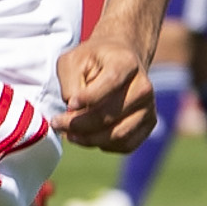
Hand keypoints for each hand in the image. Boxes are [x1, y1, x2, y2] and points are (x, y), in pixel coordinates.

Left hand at [56, 23, 157, 150]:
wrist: (119, 60)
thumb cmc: (91, 61)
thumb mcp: (72, 61)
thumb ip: (70, 84)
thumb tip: (73, 111)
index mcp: (126, 63)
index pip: (110, 83)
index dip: (88, 98)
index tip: (68, 104)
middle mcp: (143, 86)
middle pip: (110, 114)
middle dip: (79, 124)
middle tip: (57, 124)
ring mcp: (149, 106)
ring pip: (119, 134)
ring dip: (89, 139)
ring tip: (69, 134)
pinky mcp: (149, 123)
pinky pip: (126, 144)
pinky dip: (104, 145)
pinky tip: (87, 137)